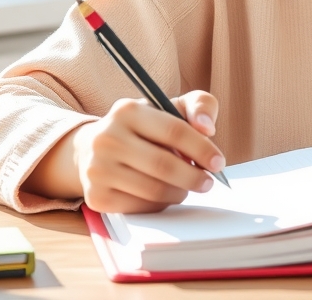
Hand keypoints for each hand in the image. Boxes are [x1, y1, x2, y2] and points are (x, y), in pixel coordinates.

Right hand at [25, 90, 224, 212]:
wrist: (93, 150)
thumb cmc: (144, 129)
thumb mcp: (170, 107)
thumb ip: (199, 105)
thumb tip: (207, 127)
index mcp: (127, 110)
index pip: (174, 131)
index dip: (202, 148)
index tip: (218, 162)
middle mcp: (106, 138)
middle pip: (163, 165)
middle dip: (193, 176)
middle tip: (208, 182)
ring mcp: (98, 169)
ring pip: (154, 190)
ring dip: (179, 192)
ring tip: (186, 187)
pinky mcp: (96, 197)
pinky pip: (141, 207)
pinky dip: (160, 204)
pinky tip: (163, 194)